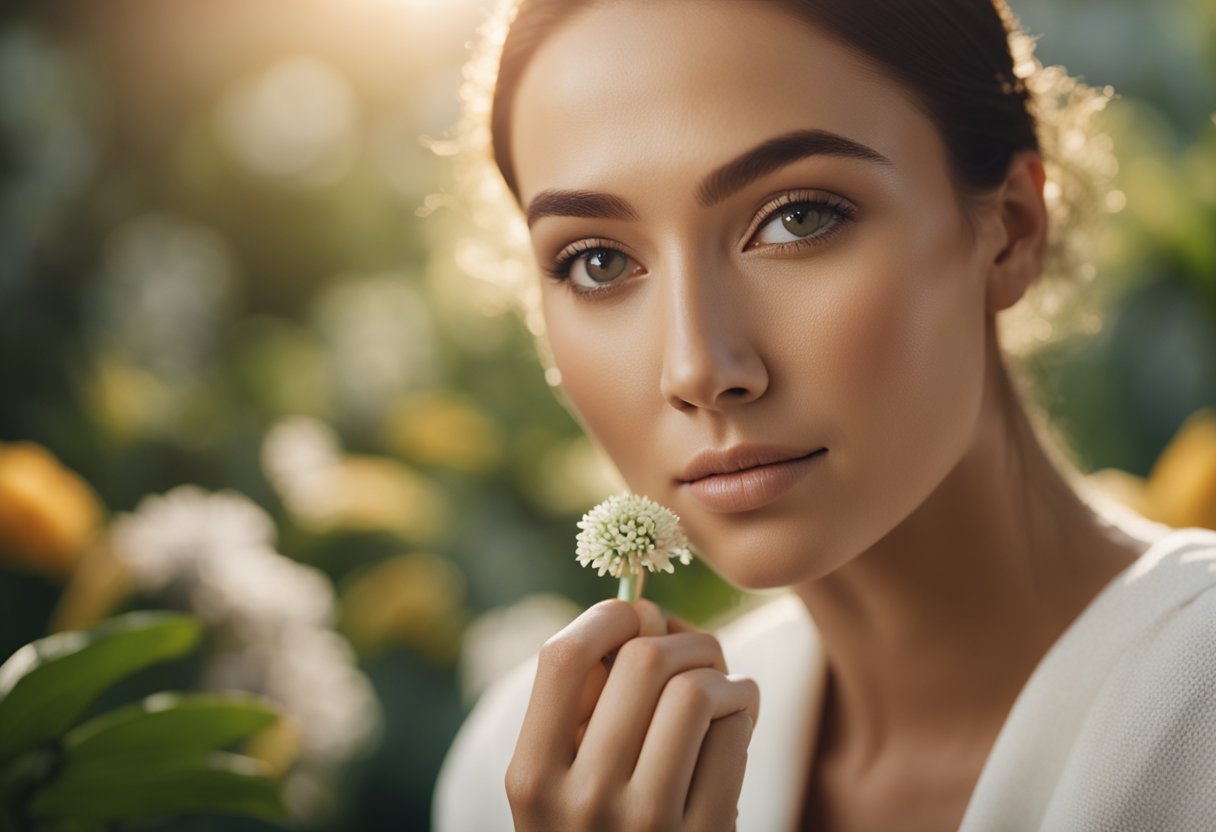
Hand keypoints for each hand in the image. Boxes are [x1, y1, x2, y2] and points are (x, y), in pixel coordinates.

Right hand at [505, 599, 758, 830]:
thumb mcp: (562, 786)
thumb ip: (582, 708)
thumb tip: (640, 611)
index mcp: (532, 777)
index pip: (559, 658)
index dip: (605, 617)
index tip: (636, 615)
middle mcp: (581, 800)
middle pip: (641, 661)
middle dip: (685, 638)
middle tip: (700, 651)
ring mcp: (644, 824)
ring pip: (695, 692)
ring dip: (722, 676)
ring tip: (724, 692)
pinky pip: (733, 733)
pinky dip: (744, 713)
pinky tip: (735, 727)